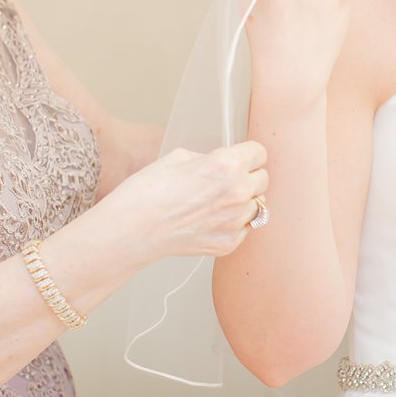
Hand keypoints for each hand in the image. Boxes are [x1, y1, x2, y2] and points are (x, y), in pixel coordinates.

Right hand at [112, 142, 269, 258]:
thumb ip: (211, 158)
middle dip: (249, 176)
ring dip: (244, 201)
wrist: (132, 229)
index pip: (260, 153)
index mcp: (227, 165)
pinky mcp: (229, 243)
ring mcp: (235, 222)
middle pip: (264, 179)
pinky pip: (245, 227)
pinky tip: (210, 219)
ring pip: (258, 205)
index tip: (242, 158)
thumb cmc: (149, 191)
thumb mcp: (180, 157)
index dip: (248, 154)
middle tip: (227, 180)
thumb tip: (224, 165)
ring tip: (217, 202)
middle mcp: (237, 193)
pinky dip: (233, 223)